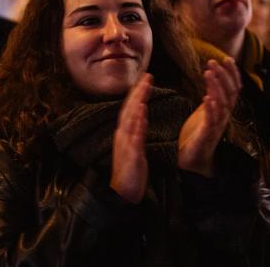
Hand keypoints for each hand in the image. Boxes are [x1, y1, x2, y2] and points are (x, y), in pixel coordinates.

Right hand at [110, 74, 151, 203]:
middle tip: (147, 76)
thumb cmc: (130, 172)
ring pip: (130, 120)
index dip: (137, 93)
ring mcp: (125, 145)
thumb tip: (142, 117)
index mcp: (124, 134)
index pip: (131, 109)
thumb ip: (137, 132)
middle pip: (129, 109)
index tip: (145, 79)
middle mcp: (122, 136)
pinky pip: (134, 137)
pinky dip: (137, 124)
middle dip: (138, 92)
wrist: (122, 193)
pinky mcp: (131, 155)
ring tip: (143, 88)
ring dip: (136, 103)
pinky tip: (142, 113)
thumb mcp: (134, 148)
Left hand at [178, 58, 239, 176]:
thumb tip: (211, 75)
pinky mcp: (207, 135)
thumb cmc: (198, 133)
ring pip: (223, 104)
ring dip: (216, 87)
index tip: (227, 58)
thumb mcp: (205, 110)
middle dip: (223, 75)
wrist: (193, 159)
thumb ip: (211, 95)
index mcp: (223, 109)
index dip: (232, 73)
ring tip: (208, 73)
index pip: (234, 88)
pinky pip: (212, 120)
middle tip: (213, 61)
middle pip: (230, 93)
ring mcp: (217, 125)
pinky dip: (211, 108)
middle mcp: (224, 116)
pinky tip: (206, 97)